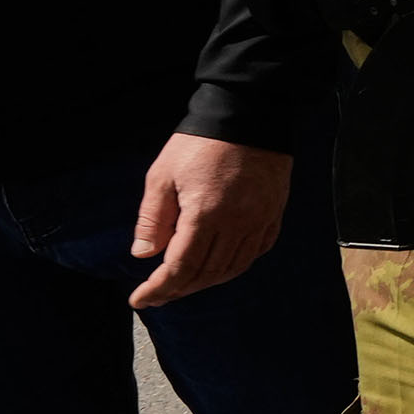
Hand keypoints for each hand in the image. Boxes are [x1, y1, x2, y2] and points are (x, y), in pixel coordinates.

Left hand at [129, 135, 291, 305]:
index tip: (138, 299)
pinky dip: (236, 266)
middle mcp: (236, 223)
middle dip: (178, 289)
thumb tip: (143, 254)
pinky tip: (221, 266)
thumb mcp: (162, 176)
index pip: (179, 267)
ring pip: (232, 267)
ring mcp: (259, 219)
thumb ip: (152, 218)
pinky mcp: (274, 212)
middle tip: (157, 294)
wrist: (248, 114)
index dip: (157, 288)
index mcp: (205, 215)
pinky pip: (256, 251)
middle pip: (206, 273)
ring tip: (184, 285)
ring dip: (206, 281)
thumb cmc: (200, 143)